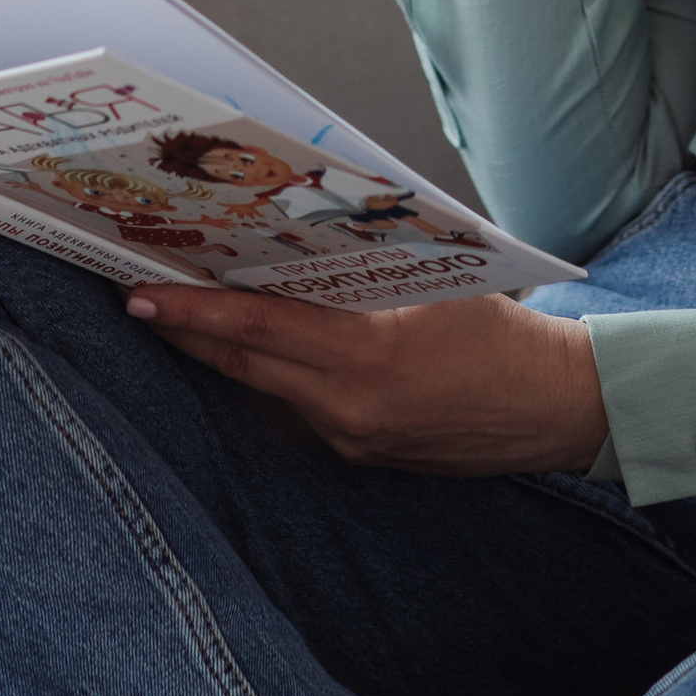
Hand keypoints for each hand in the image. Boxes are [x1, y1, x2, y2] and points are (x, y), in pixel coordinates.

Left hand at [128, 280, 608, 474]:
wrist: (556, 406)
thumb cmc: (502, 329)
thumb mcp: (431, 283)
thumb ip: (360, 271)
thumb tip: (291, 242)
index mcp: (367, 355)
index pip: (256, 329)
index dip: (191, 311)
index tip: (141, 294)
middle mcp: (348, 408)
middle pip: (243, 366)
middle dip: (187, 333)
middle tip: (140, 300)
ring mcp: (352, 438)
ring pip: (265, 391)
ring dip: (225, 355)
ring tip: (188, 318)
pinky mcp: (363, 453)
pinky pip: (298, 410)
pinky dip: (271, 378)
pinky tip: (258, 352)